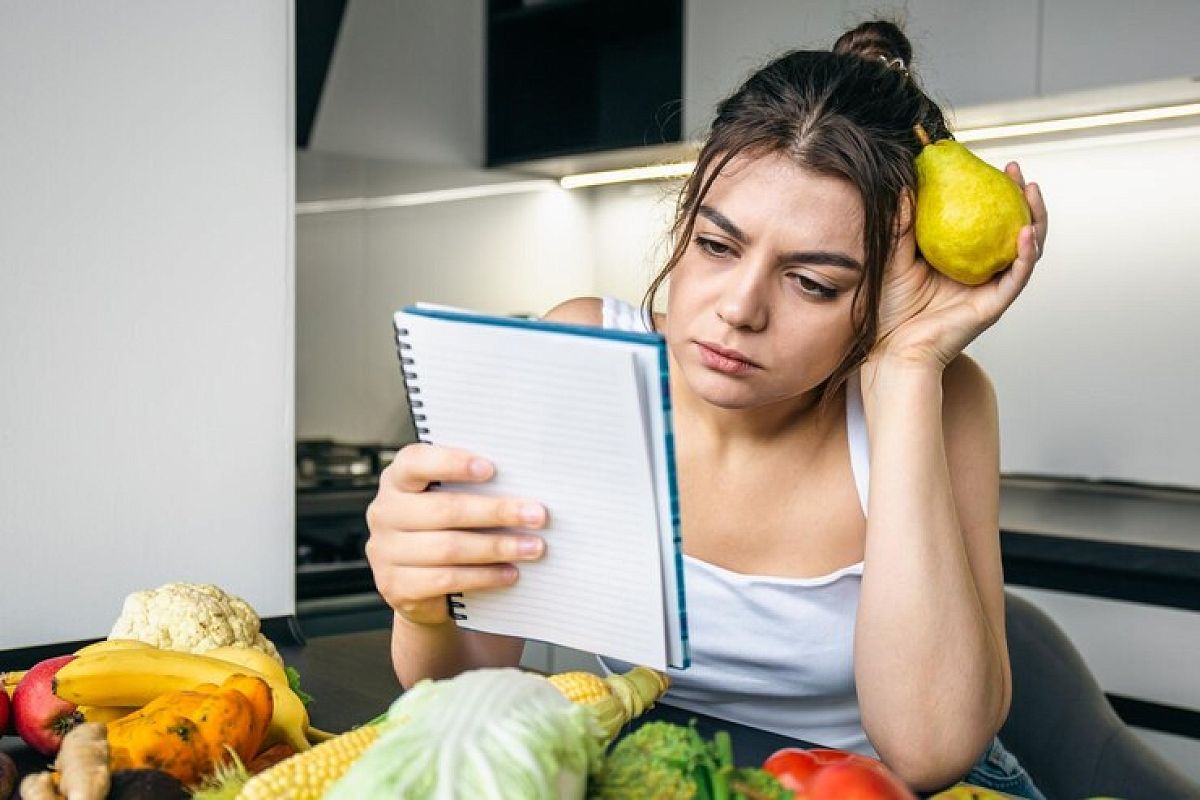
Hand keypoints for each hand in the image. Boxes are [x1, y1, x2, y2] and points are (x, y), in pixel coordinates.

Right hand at [365, 443, 547, 624]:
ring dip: (497, 547)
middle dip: (496, 512)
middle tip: (536, 515)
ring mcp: (386, 552)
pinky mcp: (396, 586)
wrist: (421, 586)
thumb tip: (523, 484)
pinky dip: (484, 576)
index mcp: (397, 480)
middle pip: (444, 510)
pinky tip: (509, 573)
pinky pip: (446, 580)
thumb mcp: (448, 499)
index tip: (491, 468)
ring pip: (449, 548)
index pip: (416, 462)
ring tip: (532, 546)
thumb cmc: (444, 528)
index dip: (452, 463)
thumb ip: (471, 487)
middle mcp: (385, 513)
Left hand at [870, 162, 1047, 370]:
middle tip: (1016, 172)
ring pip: (1026, 251)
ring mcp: (991, 288)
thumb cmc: (890, 309)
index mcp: (962, 259)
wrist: (891, 347)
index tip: (990, 165)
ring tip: (1032, 193)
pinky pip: (1017, 277)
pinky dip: (1026, 255)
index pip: (986, 221)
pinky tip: (1026, 233)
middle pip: (1013, 230)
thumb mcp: (895, 258)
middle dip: (1022, 199)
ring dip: (1035, 220)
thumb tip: (903, 187)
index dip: (994, 194)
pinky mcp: (994, 305)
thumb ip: (901, 226)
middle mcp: (982, 272)